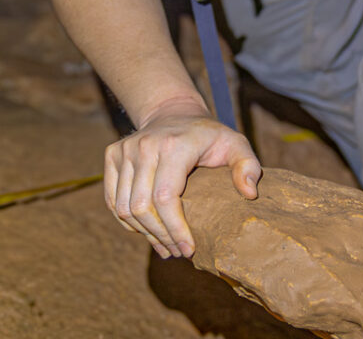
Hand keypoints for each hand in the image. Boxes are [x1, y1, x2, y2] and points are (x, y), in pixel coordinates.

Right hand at [105, 111, 260, 257]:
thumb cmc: (208, 136)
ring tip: (165, 246)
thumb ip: (248, 166)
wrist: (173, 111)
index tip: (189, 250)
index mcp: (174, 145)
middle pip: (141, 207)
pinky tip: (147, 232)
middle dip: (161, 236)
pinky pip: (113, 200)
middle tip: (178, 251)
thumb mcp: (236, 144)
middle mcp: (144, 146)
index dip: (175, 229)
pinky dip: (128, 222)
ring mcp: (124, 150)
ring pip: (124, 208)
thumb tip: (249, 194)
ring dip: (144, 234)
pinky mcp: (112, 155)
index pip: (165, 198)